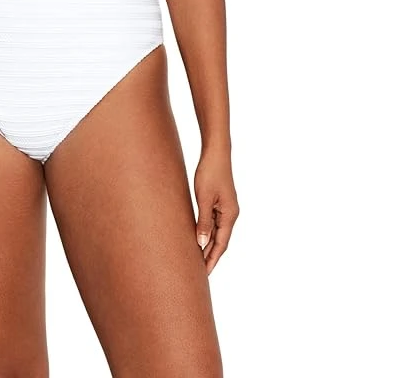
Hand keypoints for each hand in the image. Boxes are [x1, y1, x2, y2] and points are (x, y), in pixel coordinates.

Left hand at [193, 147, 238, 274]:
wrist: (215, 152)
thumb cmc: (210, 173)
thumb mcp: (204, 198)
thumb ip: (203, 221)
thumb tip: (202, 243)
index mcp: (230, 215)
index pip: (221, 244)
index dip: (212, 259)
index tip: (204, 274)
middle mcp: (230, 214)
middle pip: (221, 241)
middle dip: (210, 256)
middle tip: (198, 273)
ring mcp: (226, 208)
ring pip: (217, 233)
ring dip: (208, 245)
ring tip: (196, 260)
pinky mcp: (220, 202)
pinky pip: (214, 223)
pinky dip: (207, 233)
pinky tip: (198, 237)